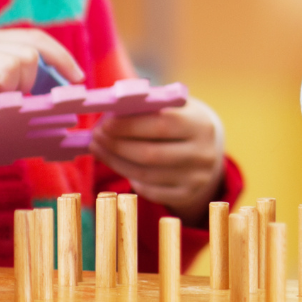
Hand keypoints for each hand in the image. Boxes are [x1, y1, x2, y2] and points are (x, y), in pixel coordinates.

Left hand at [90, 96, 225, 224]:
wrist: (206, 150)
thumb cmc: (180, 122)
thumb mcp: (174, 108)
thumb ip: (148, 107)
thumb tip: (111, 110)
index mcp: (202, 124)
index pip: (163, 125)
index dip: (130, 125)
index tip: (105, 123)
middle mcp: (203, 153)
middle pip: (151, 154)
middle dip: (117, 145)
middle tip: (95, 137)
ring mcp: (197, 178)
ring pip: (145, 174)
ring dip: (115, 162)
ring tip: (98, 149)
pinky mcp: (187, 195)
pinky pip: (150, 191)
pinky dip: (130, 178)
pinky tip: (119, 165)